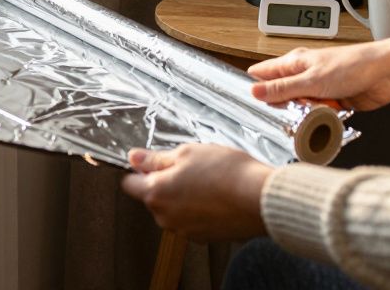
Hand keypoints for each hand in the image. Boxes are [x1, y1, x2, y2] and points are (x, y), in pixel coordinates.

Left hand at [120, 145, 272, 241]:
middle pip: (153, 197)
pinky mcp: (203, 237)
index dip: (139, 170)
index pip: (129, 184)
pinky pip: (192, 220)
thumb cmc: (226, 172)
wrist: (260, 198)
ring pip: (173, 209)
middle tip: (188, 166)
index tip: (151, 162)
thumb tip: (134, 157)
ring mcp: (184, 230)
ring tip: (207, 180)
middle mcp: (166, 217)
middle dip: (165, 182)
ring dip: (183, 196)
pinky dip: (199, 209)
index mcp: (156, 193)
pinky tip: (216, 196)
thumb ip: (156, 158)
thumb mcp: (187, 153)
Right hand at [247, 26, 389, 109]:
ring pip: (301, 109)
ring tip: (319, 109)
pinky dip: (323, 118)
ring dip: (307, 114)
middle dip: (286, 108)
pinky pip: (319, 115)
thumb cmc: (353, 65)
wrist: (386, 73)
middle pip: (281, 97)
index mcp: (294, 63)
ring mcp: (319, 89)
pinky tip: (331, 114)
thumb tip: (254, 92)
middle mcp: (304, 75)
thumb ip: (282, 88)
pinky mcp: (334, 101)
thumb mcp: (311, 80)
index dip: (255, 88)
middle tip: (296, 108)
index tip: (253, 104)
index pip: (263, 74)